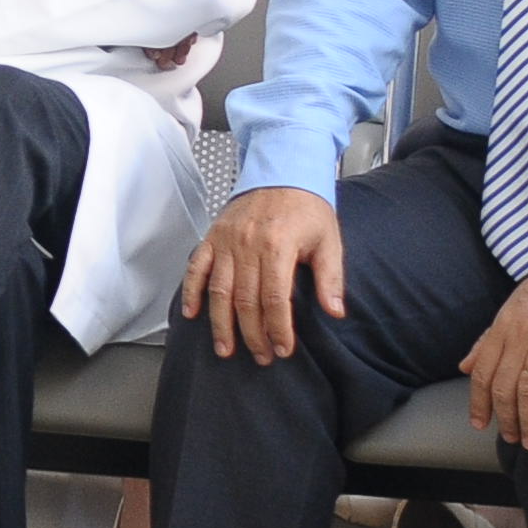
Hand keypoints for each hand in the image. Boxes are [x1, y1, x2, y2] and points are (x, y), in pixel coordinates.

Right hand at [184, 186, 343, 361]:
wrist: (283, 171)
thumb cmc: (307, 207)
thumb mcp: (328, 240)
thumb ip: (330, 278)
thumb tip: (335, 312)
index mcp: (278, 246)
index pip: (275, 298)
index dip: (278, 328)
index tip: (283, 348)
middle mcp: (247, 245)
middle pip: (245, 300)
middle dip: (253, 334)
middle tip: (261, 357)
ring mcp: (226, 241)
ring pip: (219, 290)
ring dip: (221, 323)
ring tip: (225, 349)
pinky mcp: (212, 237)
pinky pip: (196, 268)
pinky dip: (192, 292)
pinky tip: (193, 314)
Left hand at [461, 277, 527, 448]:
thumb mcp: (512, 311)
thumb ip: (489, 340)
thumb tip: (466, 367)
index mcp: (504, 328)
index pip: (484, 372)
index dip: (479, 402)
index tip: (480, 424)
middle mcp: (522, 335)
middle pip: (505, 386)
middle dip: (506, 418)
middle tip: (512, 439)